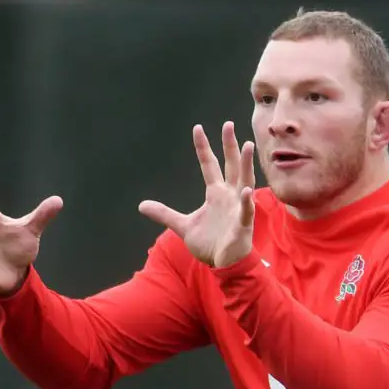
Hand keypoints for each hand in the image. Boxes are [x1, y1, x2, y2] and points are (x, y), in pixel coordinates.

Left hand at [138, 121, 255, 267]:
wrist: (224, 263)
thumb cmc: (209, 243)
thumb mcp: (182, 226)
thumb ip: (164, 214)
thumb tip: (141, 205)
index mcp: (215, 194)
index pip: (209, 165)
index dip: (203, 147)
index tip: (197, 128)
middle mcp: (229, 196)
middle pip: (230, 166)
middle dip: (230, 146)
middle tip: (228, 124)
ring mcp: (238, 208)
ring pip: (244, 181)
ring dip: (246, 165)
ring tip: (247, 146)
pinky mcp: (243, 225)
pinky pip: (246, 211)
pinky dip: (246, 201)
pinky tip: (245, 191)